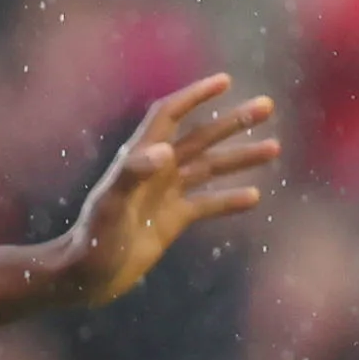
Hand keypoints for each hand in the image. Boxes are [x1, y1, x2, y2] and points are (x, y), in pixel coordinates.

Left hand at [61, 74, 279, 307]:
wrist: (84, 278)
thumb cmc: (92, 241)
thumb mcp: (109, 207)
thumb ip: (132, 175)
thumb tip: (165, 151)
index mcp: (139, 158)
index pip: (169, 115)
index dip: (194, 96)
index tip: (225, 81)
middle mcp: (155, 171)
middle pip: (200, 137)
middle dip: (233, 121)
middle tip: (267, 106)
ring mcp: (164, 195)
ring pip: (209, 168)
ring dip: (240, 157)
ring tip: (273, 148)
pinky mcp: (171, 221)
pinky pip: (206, 204)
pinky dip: (229, 200)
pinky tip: (254, 197)